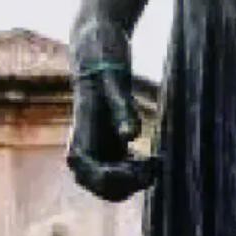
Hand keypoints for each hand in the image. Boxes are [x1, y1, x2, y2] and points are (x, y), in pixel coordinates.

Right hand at [66, 18, 159, 201]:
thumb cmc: (103, 60)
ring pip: (115, 184)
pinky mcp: (108, 145)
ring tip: (157, 161)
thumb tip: (130, 136)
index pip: (96, 178)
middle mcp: (83, 151)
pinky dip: (137, 170)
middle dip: (131, 183)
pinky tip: (152, 156)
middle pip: (106, 188)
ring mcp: (96, 150)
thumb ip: (121, 107)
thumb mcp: (114, 81)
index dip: (122, 180)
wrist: (97, 47)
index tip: (146, 164)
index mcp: (78, 140)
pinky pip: (122, 171)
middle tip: (156, 163)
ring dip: (136, 180)